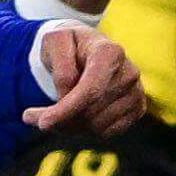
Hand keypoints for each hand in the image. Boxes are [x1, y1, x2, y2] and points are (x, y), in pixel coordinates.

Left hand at [27, 24, 145, 137]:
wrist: (88, 48)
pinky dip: (86, 131)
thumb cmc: (69, 44)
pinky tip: (75, 115)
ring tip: (57, 112)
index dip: (66, 111)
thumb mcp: (55, 43)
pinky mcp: (138, 108)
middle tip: (37, 119)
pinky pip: (107, 133)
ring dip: (71, 127)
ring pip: (98, 127)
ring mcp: (136, 92)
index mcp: (110, 52)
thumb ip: (60, 68)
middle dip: (62, 120)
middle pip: (92, 113)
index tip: (43, 123)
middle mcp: (129, 73)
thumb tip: (67, 96)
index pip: (90, 91)